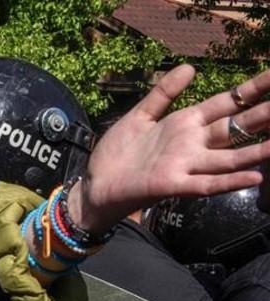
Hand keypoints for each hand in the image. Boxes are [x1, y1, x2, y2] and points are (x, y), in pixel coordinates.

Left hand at [71, 64, 269, 232]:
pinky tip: (254, 176)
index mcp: (186, 123)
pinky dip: (229, 180)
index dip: (252, 90)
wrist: (96, 185)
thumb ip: (163, 93)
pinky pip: (206, 184)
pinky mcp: (171, 185)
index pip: (226, 103)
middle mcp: (192, 144)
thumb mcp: (140, 116)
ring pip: (229, 157)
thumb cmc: (118, 153)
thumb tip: (190, 67)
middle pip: (235, 127)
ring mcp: (184, 165)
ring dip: (256, 151)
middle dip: (262, 115)